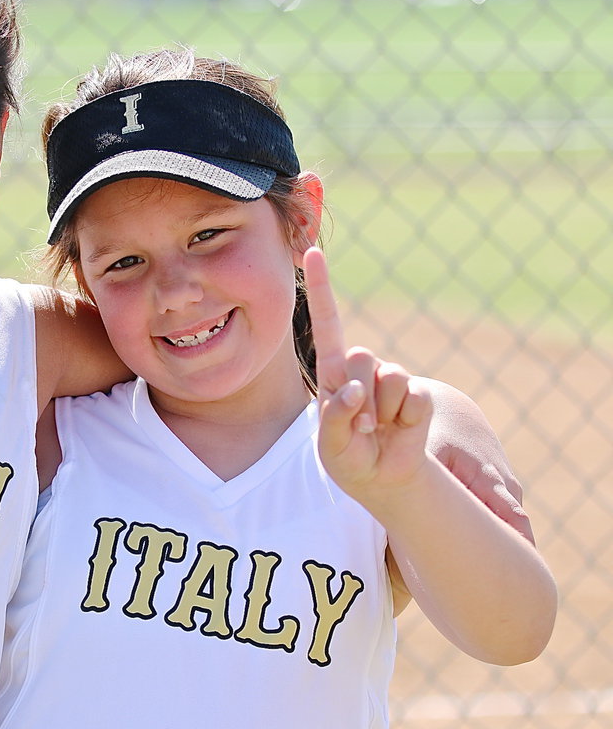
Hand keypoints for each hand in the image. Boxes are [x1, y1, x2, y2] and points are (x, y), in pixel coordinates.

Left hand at [304, 246, 432, 496]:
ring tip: (377, 429)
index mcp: (333, 370)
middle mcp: (362, 367)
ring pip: (390, 377)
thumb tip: (355, 392)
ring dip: (382, 412)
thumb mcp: (330, 445)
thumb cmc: (348, 457)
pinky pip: (414, 399)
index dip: (320, 286)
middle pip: (361, 357)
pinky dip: (405, 422)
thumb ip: (335, 418)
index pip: (327, 320)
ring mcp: (391, 379)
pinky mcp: (417, 395)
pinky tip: (399, 431)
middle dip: (359, 396)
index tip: (311, 251)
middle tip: (359, 426)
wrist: (382, 477)